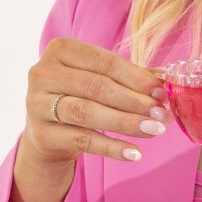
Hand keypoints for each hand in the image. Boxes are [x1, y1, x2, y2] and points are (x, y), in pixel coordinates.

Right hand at [21, 37, 169, 167]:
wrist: (47, 132)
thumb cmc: (80, 97)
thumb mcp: (98, 80)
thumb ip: (128, 79)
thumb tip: (163, 86)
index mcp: (60, 49)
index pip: (104, 61)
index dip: (136, 78)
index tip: (161, 92)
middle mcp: (43, 73)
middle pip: (96, 86)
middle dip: (134, 101)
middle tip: (161, 114)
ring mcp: (37, 104)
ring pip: (87, 112)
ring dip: (126, 122)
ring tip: (154, 130)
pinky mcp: (41, 134)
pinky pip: (82, 140)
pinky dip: (111, 147)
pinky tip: (134, 152)